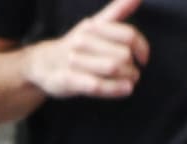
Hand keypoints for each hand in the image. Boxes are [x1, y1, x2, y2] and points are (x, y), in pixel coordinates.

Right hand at [28, 0, 146, 95]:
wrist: (43, 63)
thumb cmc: (76, 45)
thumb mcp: (95, 25)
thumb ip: (118, 11)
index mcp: (93, 26)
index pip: (128, 35)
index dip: (142, 48)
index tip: (143, 58)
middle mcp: (83, 40)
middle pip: (123, 54)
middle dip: (133, 67)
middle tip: (133, 73)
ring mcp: (74, 60)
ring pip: (113, 68)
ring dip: (127, 78)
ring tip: (129, 82)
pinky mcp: (68, 79)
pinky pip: (96, 85)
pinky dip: (115, 88)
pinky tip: (125, 89)